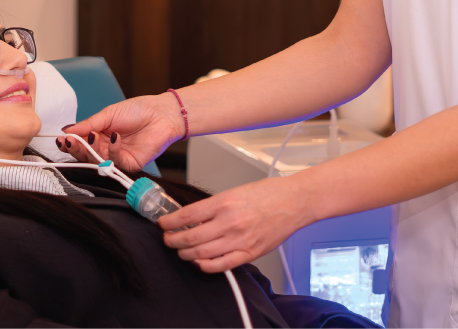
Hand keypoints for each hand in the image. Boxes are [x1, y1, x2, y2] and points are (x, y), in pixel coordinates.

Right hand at [57, 93, 183, 170]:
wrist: (162, 113)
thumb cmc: (138, 110)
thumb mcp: (108, 114)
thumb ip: (88, 124)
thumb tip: (66, 130)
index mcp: (100, 134)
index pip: (80, 143)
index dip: (69, 143)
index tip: (61, 139)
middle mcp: (106, 148)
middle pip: (85, 155)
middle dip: (76, 149)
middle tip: (69, 142)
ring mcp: (117, 157)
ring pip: (97, 162)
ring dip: (91, 150)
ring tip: (91, 136)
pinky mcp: (129, 164)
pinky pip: (115, 162)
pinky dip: (112, 150)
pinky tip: (115, 137)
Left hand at [158, 176, 303, 272]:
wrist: (294, 201)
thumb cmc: (268, 193)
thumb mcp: (235, 191)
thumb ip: (215, 206)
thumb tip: (194, 216)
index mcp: (225, 202)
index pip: (188, 215)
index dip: (170, 222)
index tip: (163, 224)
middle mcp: (230, 222)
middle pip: (191, 237)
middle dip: (173, 240)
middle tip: (168, 239)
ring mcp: (240, 240)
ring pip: (202, 253)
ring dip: (186, 254)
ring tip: (180, 250)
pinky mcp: (250, 253)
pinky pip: (221, 265)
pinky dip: (206, 266)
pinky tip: (199, 262)